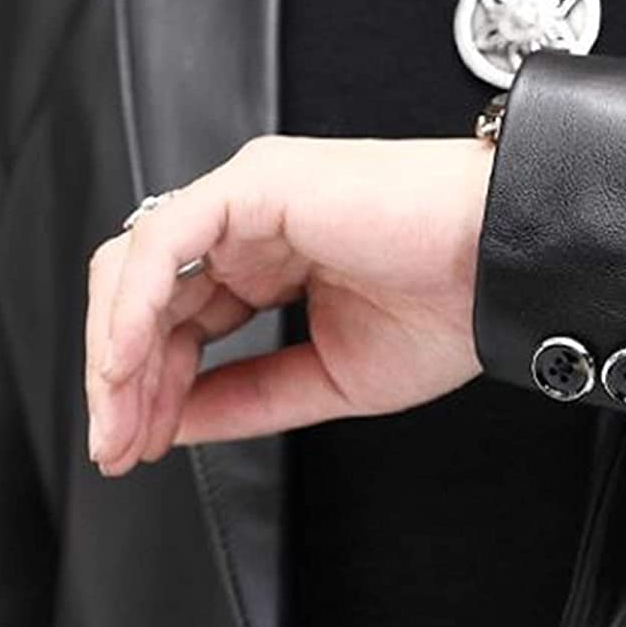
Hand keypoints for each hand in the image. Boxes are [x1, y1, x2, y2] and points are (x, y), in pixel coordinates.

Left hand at [85, 134, 494, 475]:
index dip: (151, 387)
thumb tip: (172, 423)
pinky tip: (133, 361)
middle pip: (148, 296)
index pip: (182, 320)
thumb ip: (248, 397)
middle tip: (120, 441)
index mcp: (277, 260)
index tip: (138, 444)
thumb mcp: (333, 378)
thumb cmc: (456, 305)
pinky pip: (165, 238)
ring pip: (139, 264)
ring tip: (124, 415)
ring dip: (117, 348)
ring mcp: (253, 197)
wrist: (508, 266)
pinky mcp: (258, 182)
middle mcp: (256, 224)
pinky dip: (136, 303)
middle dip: (123, 378)